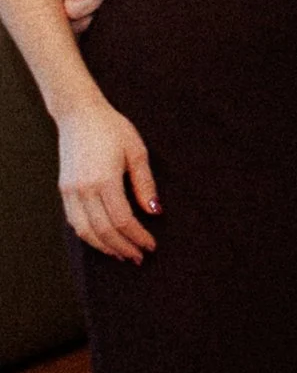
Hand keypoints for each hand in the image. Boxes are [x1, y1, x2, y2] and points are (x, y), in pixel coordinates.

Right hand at [58, 100, 157, 262]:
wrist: (79, 115)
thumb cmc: (112, 129)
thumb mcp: (137, 152)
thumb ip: (145, 184)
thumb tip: (155, 212)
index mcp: (104, 180)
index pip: (123, 220)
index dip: (138, 237)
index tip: (151, 246)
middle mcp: (84, 189)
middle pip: (104, 230)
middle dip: (123, 247)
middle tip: (139, 258)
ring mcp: (70, 191)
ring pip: (85, 231)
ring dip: (105, 247)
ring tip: (122, 254)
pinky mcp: (64, 190)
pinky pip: (74, 221)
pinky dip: (89, 235)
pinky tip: (103, 240)